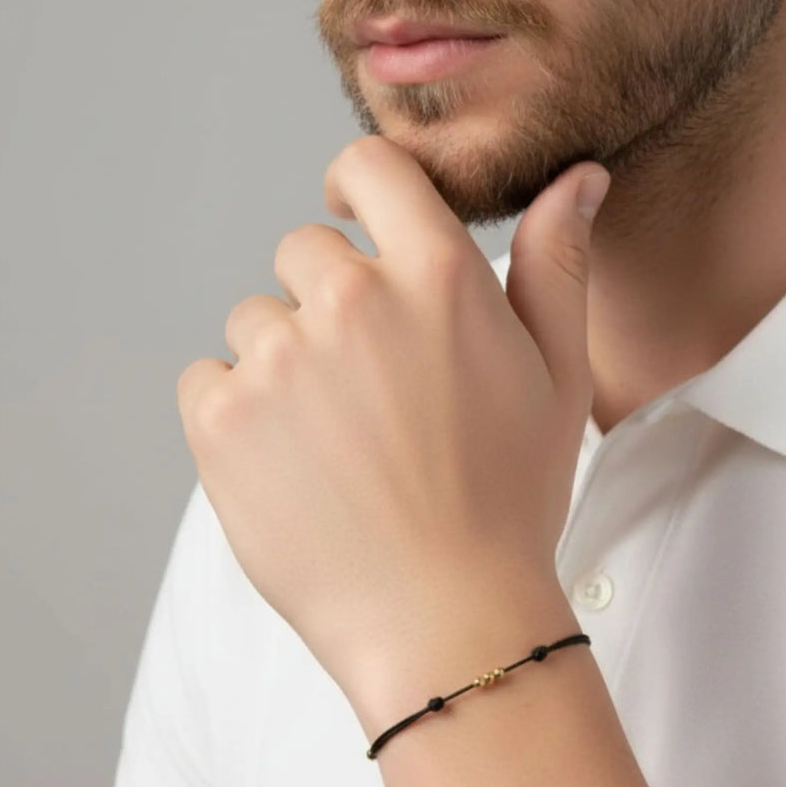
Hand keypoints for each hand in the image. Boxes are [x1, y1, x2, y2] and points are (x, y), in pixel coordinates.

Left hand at [175, 135, 610, 698]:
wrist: (448, 620)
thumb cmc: (511, 498)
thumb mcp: (558, 375)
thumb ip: (557, 262)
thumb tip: (576, 177)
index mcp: (436, 277)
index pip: (368, 167)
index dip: (358, 187)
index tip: (358, 221)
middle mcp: (351, 300)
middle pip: (305, 251)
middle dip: (330, 299)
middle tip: (372, 386)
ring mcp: (280, 358)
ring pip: (255, 320)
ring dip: (285, 362)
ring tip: (338, 440)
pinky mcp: (222, 420)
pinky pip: (208, 378)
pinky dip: (238, 412)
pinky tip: (294, 463)